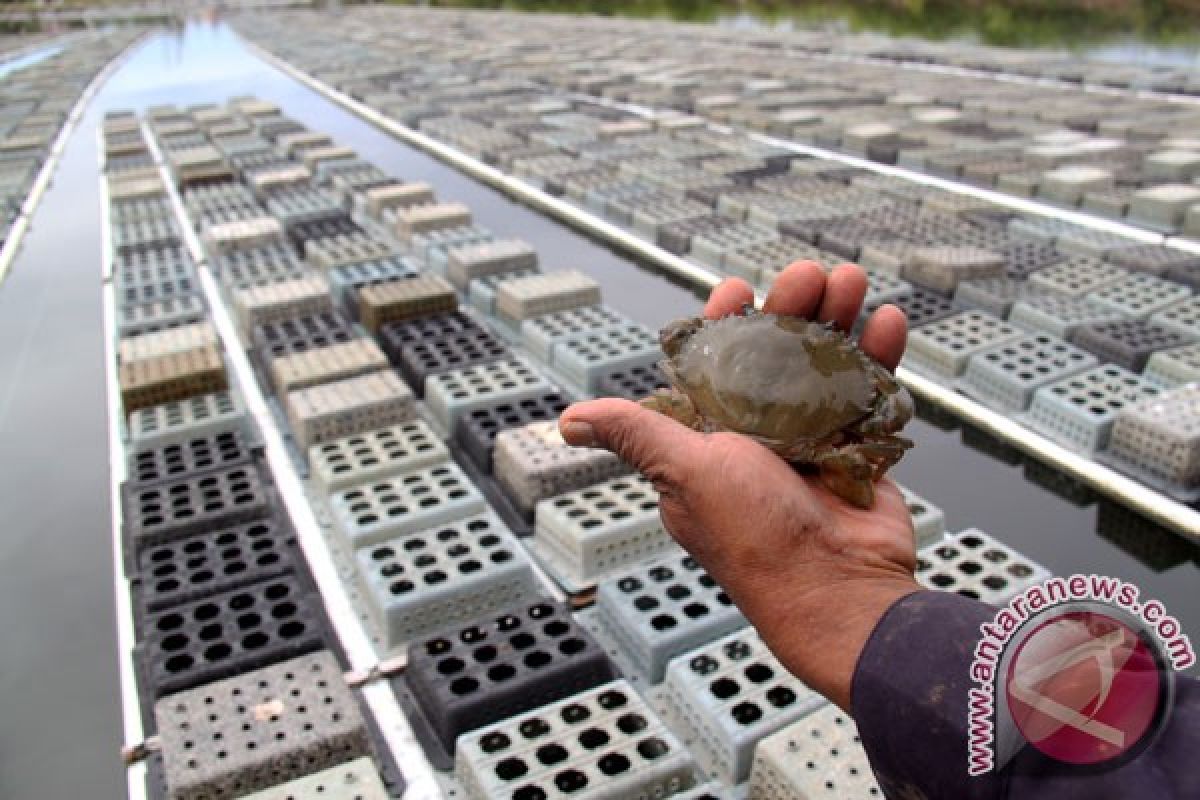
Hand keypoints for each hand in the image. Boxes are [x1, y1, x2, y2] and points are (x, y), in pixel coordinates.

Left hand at [559, 261, 920, 709]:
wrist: (836, 589)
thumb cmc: (752, 535)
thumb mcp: (685, 473)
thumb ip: (636, 434)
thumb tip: (568, 420)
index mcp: (712, 440)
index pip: (714, 366)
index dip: (726, 323)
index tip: (740, 287)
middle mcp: (760, 437)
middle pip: (777, 353)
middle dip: (793, 308)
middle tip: (811, 275)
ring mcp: (813, 442)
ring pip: (826, 363)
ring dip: (839, 319)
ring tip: (852, 280)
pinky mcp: (857, 449)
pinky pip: (870, 392)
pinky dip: (880, 355)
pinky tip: (888, 319)